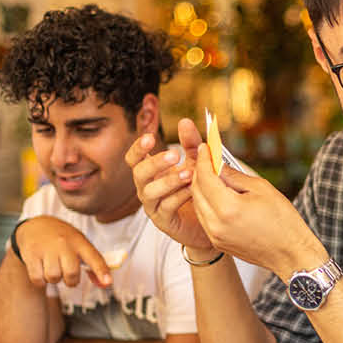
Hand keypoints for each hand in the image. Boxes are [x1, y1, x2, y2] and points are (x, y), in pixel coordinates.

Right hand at [8, 215, 110, 291]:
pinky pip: (38, 279)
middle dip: (70, 281)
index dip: (101, 271)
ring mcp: (46, 248)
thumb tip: (104, 284)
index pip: (94, 258)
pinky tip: (40, 270)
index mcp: (79, 242)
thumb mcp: (79, 246)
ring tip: (51, 268)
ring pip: (53, 277)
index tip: (108, 283)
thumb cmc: (62, 241)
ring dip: (53, 279)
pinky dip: (40, 281)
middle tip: (66, 274)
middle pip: (72, 273)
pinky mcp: (31, 254)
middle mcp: (64, 243)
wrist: (35, 226)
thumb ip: (93, 265)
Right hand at [128, 127, 216, 253]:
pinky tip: (193, 190)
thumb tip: (184, 121)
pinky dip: (179, 197)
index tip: (150, 138)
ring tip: (188, 174)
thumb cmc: (196, 189)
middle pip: (139, 173)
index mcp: (150, 172)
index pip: (134, 159)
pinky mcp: (163, 221)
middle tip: (175, 154)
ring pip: (150, 192)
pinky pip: (166, 207)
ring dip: (169, 181)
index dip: (138, 149)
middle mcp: (146, 188)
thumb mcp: (195, 162)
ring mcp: (153, 205)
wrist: (209, 220)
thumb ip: (190, 143)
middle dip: (156, 163)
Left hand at [183, 122, 323, 273]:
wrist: (291, 255)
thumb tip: (217, 163)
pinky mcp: (217, 243)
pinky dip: (206, 203)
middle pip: (196, 191)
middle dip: (199, 172)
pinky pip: (204, 218)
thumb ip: (234, 176)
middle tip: (206, 158)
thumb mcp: (261, 189)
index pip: (205, 177)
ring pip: (198, 205)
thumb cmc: (283, 220)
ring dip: (201, 188)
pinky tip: (216, 194)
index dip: (203, 160)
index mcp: (228, 208)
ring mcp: (214, 236)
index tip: (204, 147)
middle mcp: (215, 224)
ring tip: (211, 174)